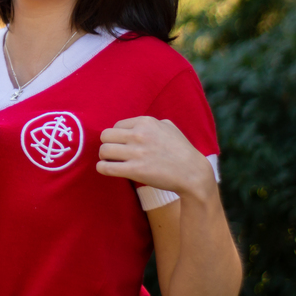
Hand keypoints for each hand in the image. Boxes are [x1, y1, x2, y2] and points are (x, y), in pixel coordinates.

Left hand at [96, 117, 215, 199]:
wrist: (193, 173)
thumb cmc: (182, 151)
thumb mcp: (169, 127)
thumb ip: (152, 123)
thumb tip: (136, 124)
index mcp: (146, 122)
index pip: (116, 125)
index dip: (117, 136)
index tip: (122, 145)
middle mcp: (139, 134)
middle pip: (105, 136)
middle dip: (107, 145)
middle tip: (112, 153)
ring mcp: (137, 152)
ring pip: (103, 151)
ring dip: (104, 157)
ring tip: (110, 161)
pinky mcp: (135, 170)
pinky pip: (106, 167)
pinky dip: (102, 168)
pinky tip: (106, 169)